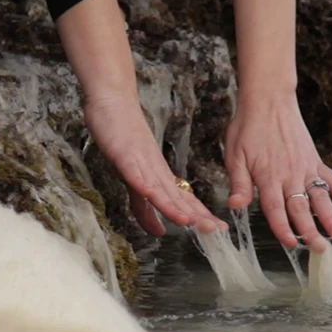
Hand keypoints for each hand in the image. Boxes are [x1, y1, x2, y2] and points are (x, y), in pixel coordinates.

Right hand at [84, 96, 225, 235]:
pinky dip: (142, 184)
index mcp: (160, 176)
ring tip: (187, 220)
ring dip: (172, 205)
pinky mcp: (124, 154)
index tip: (217, 229)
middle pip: (177, 198)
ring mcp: (140, 162)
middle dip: (196, 215)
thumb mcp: (133, 177)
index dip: (199, 215)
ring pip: (159, 188)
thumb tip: (157, 230)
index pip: (184, 200)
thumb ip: (143, 204)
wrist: (114, 101)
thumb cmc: (123, 137)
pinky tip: (150, 194)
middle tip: (216, 230)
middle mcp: (155, 171)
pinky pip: (133, 171)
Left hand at [224, 89, 331, 251]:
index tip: (290, 244)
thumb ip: (239, 182)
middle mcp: (290, 175)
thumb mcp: (235, 155)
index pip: (276, 209)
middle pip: (301, 208)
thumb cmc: (247, 127)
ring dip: (331, 218)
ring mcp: (305, 168)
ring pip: (321, 198)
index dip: (283, 228)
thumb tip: (236, 205)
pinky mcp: (315, 161)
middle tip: (319, 250)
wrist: (268, 100)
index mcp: (268, 176)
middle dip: (310, 231)